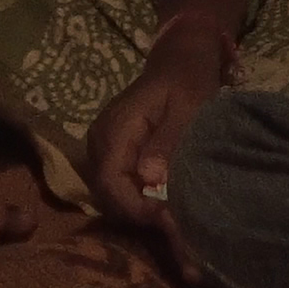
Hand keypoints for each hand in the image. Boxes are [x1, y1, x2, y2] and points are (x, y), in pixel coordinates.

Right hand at [80, 13, 237, 226]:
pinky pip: (117, 185)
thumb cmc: (187, 84)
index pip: (110, 181)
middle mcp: (99, 141)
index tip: (168, 219)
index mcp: (115, 128)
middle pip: (107, 194)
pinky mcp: (111, 153)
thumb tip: (148, 177)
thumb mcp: (188, 108)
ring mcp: (101, 148)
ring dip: (138, 210)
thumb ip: (167, 141)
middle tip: (175, 224)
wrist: (179, 63)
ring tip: (171, 216)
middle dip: (139, 214)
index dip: (136, 207)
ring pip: (110, 194)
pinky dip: (137, 200)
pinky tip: (161, 203)